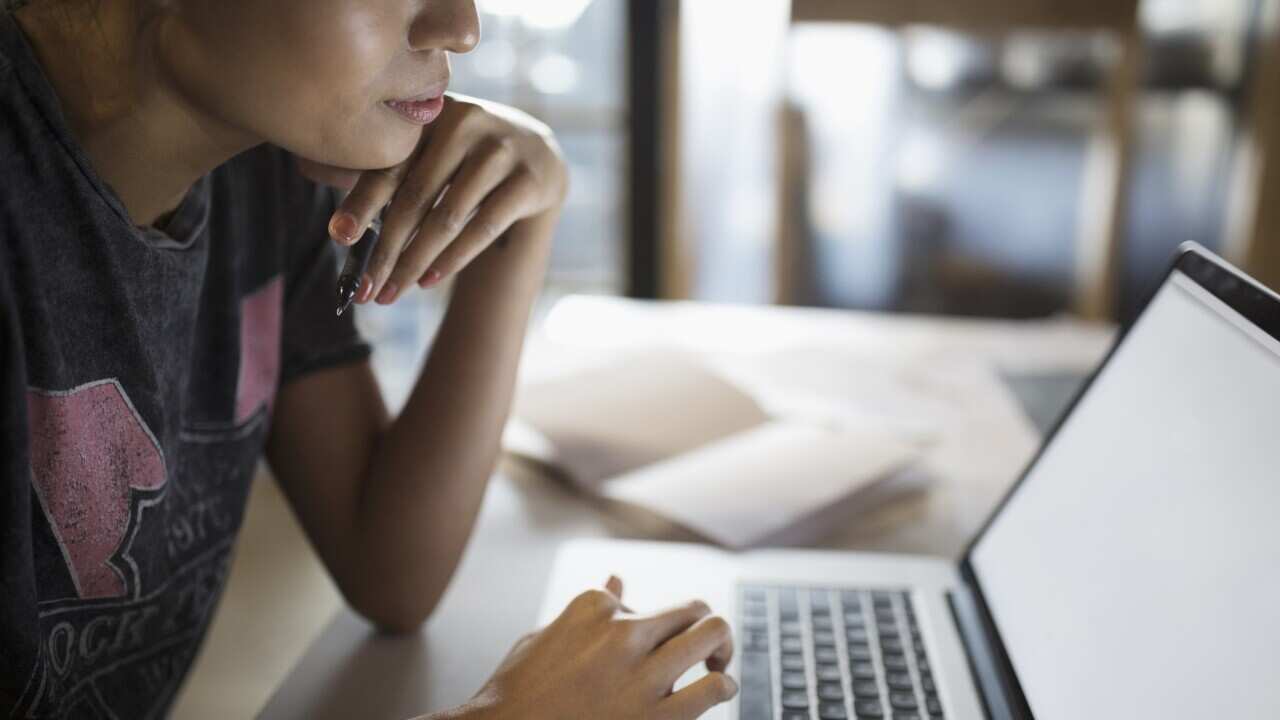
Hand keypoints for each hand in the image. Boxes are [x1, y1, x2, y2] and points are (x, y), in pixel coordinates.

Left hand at [317, 94, 567, 304]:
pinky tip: (429, 282)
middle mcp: (469, 122)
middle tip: (363, 288)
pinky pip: (484, 227)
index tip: (336, 237)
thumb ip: (377, 165)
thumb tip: (305, 168)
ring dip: (415, 262)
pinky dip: (453, 259)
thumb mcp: (425, 155)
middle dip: (385, 249)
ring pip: (448, 216)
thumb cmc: (463, 162)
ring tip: (391, 294)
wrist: (539, 161)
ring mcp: (504, 149)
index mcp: (432, 115)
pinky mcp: (531, 180)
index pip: (390, 163)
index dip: (360, 201)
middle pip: (415, 196)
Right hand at [476, 577, 737, 719]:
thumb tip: (617, 581)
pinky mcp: (656, 717)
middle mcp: (623, 633)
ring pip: (713, 635)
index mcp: (594, 607)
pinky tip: (717, 691)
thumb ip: (590, 608)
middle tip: (705, 647)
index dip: (652, 626)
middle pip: (694, 609)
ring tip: (716, 665)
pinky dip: (723, 686)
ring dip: (721, 649)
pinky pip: (713, 688)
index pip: (648, 602)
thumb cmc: (519, 693)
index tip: (641, 650)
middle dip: (704, 625)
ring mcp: (641, 675)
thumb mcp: (546, 637)